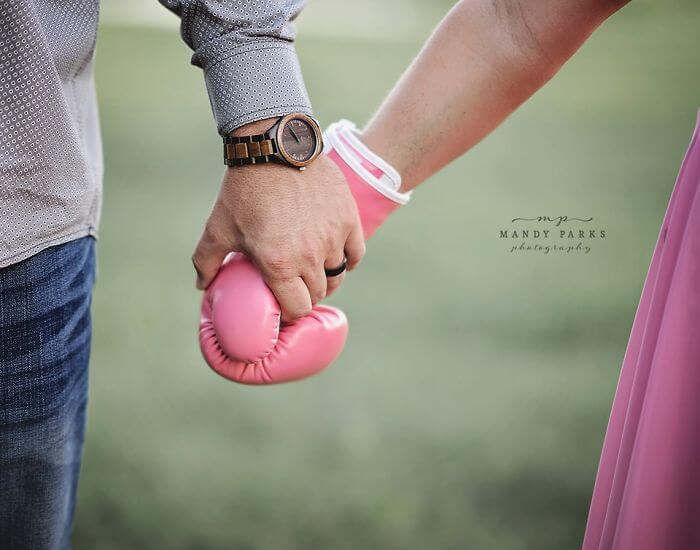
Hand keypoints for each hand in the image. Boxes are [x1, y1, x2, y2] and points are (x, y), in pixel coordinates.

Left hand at [192, 119, 364, 320]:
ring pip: (338, 275)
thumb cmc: (244, 190)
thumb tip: (202, 287)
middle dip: (306, 295)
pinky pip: (356, 254)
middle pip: (318, 294)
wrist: (274, 147)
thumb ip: (206, 261)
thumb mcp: (218, 227)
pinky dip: (346, 259)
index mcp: (279, 264)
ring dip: (326, 278)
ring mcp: (333, 237)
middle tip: (294, 286)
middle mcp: (311, 255)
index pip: (298, 309)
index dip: (290, 313)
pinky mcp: (348, 219)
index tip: (282, 306)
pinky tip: (334, 255)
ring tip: (313, 270)